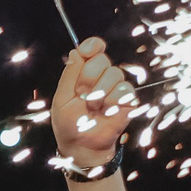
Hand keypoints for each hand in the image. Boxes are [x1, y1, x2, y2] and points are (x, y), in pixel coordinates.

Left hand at [51, 37, 139, 169]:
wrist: (83, 145)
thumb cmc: (69, 124)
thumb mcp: (62, 98)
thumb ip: (69, 75)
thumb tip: (75, 52)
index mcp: (83, 74)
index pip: (92, 50)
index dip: (92, 45)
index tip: (88, 49)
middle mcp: (101, 77)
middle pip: (101, 60)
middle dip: (89, 78)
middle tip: (82, 95)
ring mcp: (115, 86)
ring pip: (114, 74)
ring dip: (99, 94)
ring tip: (93, 108)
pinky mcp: (128, 98)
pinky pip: (124, 89)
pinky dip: (112, 102)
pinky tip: (106, 112)